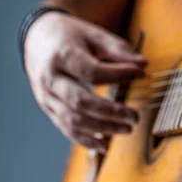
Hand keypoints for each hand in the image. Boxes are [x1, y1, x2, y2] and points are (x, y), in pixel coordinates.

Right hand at [24, 12, 145, 152]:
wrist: (38, 40)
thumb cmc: (71, 36)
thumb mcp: (94, 35)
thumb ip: (118, 49)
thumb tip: (143, 64)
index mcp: (61, 56)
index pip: (91, 71)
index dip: (118, 75)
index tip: (139, 74)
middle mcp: (50, 79)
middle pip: (80, 102)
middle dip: (110, 112)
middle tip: (135, 116)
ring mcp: (46, 97)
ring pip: (73, 119)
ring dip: (102, 129)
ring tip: (127, 129)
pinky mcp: (49, 109)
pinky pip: (66, 128)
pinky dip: (86, 140)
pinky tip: (105, 146)